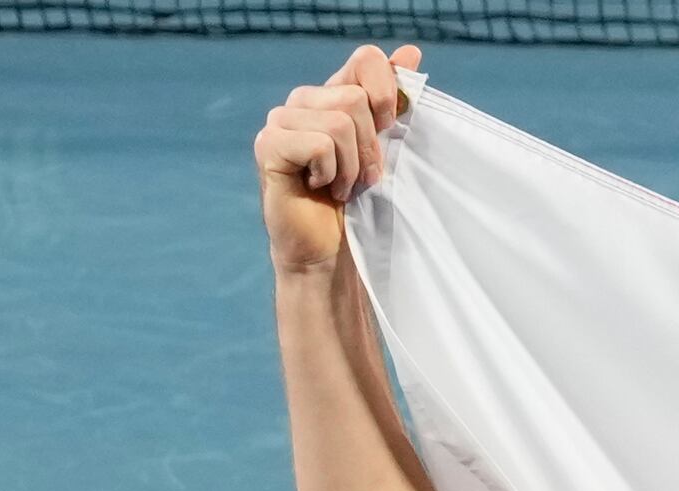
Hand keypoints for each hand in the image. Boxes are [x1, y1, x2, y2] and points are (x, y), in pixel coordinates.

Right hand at [256, 43, 418, 274]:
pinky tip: (319, 187)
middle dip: (370, 147)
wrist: (331, 249)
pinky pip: (320, 144)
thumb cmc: (359, 201)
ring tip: (341, 186)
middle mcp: (303, 100)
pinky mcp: (268, 145)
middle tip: (362, 177)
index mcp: (332, 93)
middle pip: (355, 99)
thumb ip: (394, 99)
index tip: (389, 131)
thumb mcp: (386, 146)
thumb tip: (410, 52)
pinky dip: (330, 173)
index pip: (366, 59)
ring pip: (339, 123)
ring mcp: (281, 120)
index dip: (387, 94)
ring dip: (351, 166)